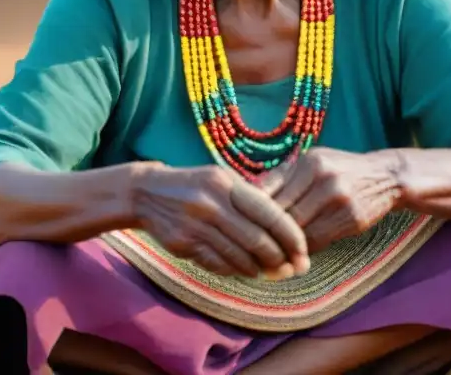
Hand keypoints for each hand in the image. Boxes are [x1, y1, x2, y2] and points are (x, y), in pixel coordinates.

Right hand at [132, 165, 308, 278]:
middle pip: (257, 240)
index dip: (291, 236)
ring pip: (239, 257)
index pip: (270, 214)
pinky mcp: (184, 244)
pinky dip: (236, 270)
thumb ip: (251, 198)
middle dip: (279, 259)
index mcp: (228, 184)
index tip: (303, 251)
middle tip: (292, 268)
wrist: (147, 193)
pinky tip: (246, 270)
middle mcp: (213, 204)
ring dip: (259, 269)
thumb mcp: (223, 179)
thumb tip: (285, 228)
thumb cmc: (196, 185)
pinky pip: (218, 264)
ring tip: (272, 272)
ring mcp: (197, 226)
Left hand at [259, 149, 402, 252]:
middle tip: (252, 248)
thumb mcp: (314, 162)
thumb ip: (284, 177)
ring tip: (271, 256)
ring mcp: (337, 197)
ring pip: (297, 230)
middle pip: (280, 213)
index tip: (242, 227)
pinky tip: (297, 254)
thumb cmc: (342, 170)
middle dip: (265, 233)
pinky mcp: (351, 218)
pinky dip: (304, 250)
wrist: (387, 177)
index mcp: (308, 161)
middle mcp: (321, 176)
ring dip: (283, 247)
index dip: (252, 213)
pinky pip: (317, 240)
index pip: (268, 191)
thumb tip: (247, 196)